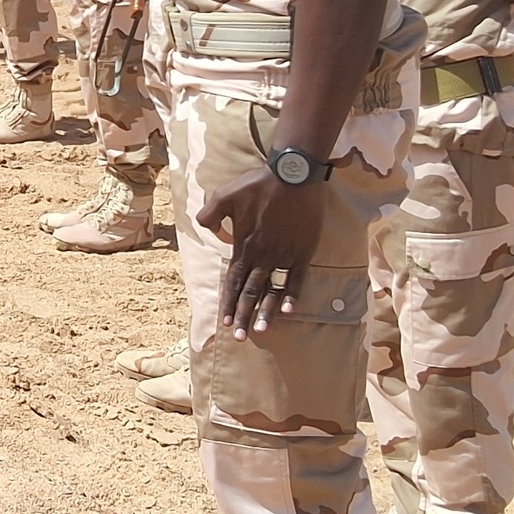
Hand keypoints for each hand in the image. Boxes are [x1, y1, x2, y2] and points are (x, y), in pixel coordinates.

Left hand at [197, 168, 326, 337]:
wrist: (292, 176)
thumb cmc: (257, 184)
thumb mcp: (223, 195)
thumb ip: (211, 216)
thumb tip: (212, 233)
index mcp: (243, 244)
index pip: (233, 280)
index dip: (229, 301)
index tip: (226, 322)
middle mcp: (262, 254)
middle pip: (250, 291)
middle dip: (244, 315)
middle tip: (240, 337)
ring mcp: (283, 254)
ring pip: (271, 289)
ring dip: (265, 311)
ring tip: (261, 331)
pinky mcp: (303, 250)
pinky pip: (296, 278)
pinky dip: (292, 295)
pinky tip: (288, 311)